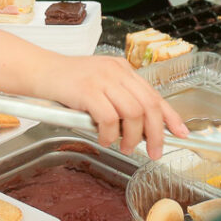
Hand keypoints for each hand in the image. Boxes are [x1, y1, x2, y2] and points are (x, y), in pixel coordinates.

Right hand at [52, 55, 187, 159]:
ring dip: (132, 137)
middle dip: (155, 133)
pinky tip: (103, 139)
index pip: (154, 94)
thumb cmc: (66, 82)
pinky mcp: (87, 90)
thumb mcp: (99, 84)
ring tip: (125, 147)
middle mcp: (115, 71)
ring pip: (133, 113)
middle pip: (148, 105)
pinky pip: (108, 118)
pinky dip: (109, 134)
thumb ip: (119, 98)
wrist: (39, 71)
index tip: (181, 133)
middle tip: (153, 151)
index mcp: (122, 69)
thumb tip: (140, 128)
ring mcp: (101, 79)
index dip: (171, 116)